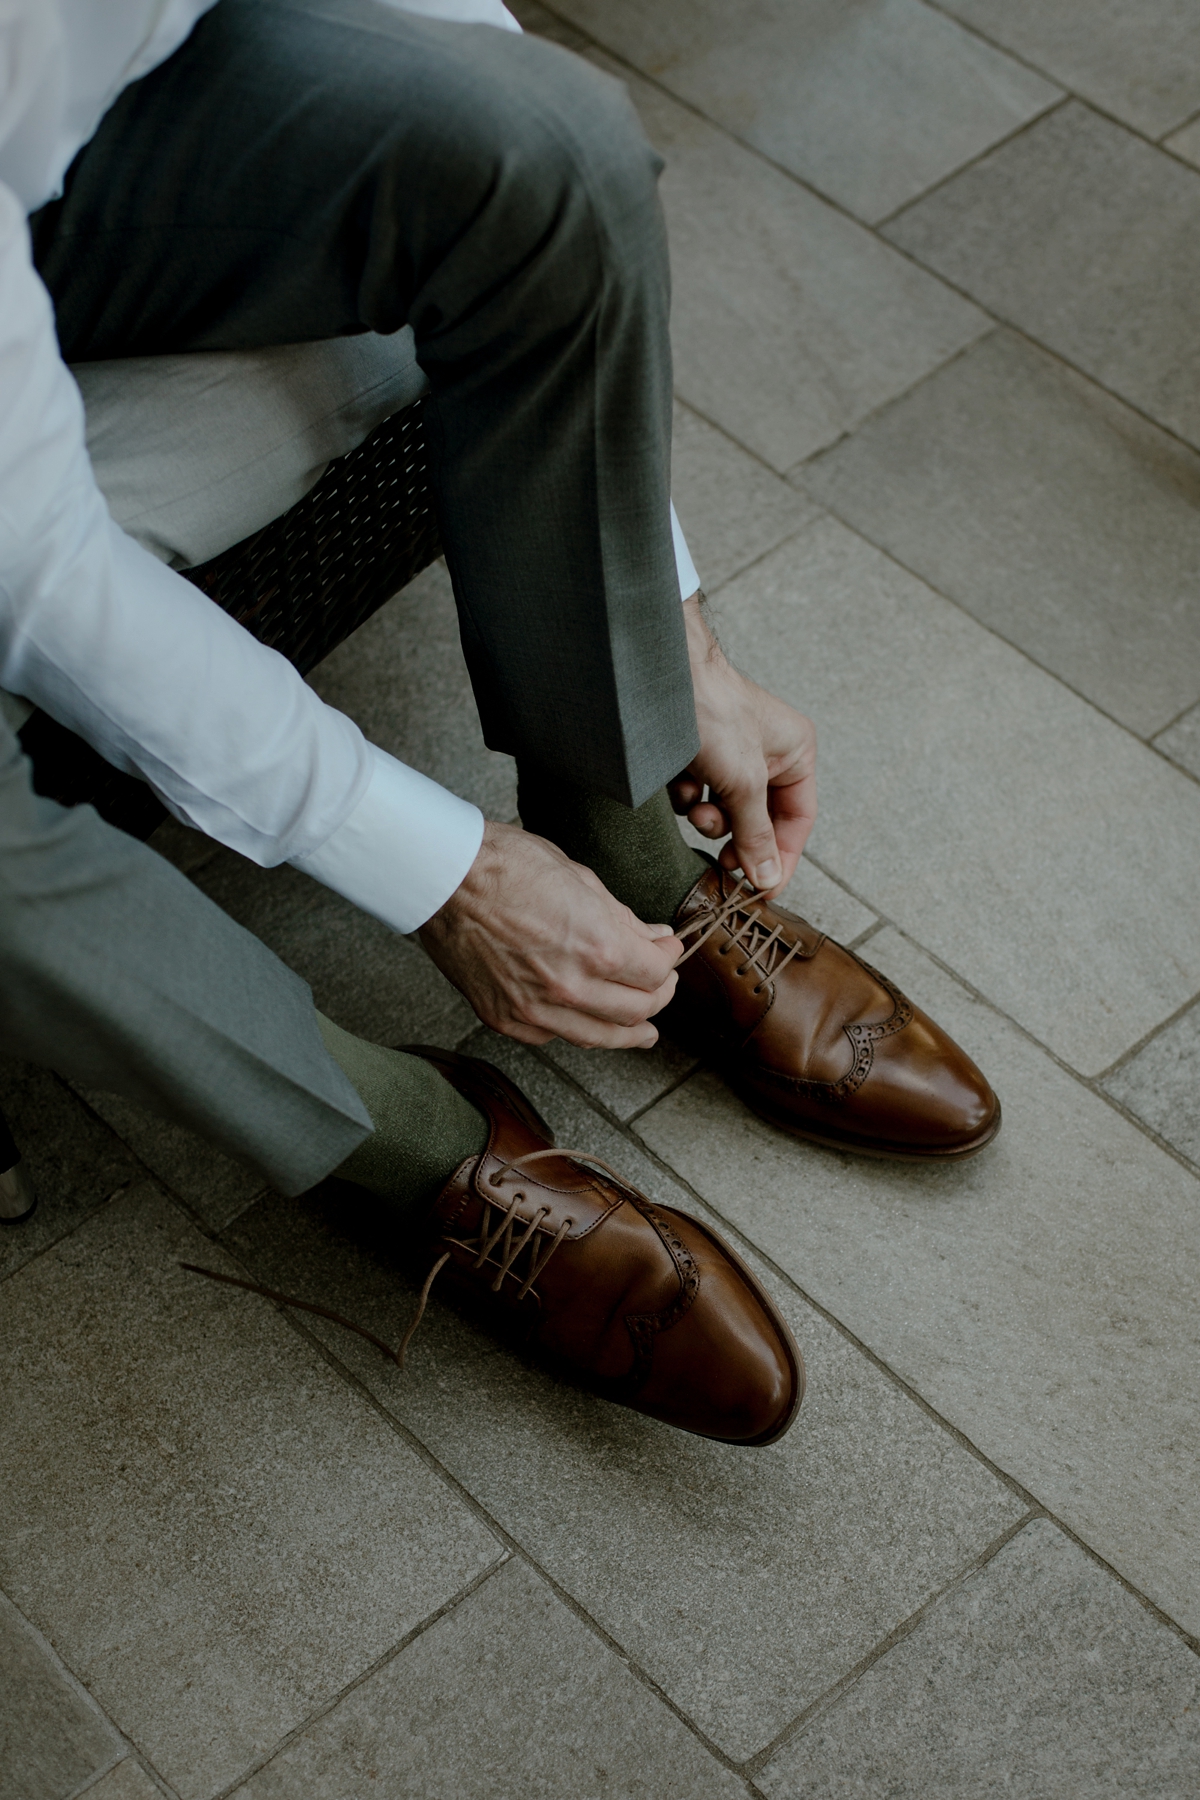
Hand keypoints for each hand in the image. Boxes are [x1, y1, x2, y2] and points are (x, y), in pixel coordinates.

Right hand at [419, 820, 681, 1048]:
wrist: (442, 877)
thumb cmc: (505, 864)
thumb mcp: (579, 878)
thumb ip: (620, 917)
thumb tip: (651, 936)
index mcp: (598, 947)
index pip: (656, 974)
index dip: (669, 961)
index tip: (667, 950)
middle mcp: (571, 986)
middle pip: (637, 1011)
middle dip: (658, 997)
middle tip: (662, 985)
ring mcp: (535, 1007)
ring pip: (599, 1037)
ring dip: (630, 1033)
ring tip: (644, 1030)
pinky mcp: (504, 1016)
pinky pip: (553, 1036)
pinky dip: (576, 1030)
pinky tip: (587, 1022)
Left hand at [670, 595, 816, 895]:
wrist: (660, 677)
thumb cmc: (712, 712)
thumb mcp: (743, 784)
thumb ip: (756, 835)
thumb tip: (768, 878)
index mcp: (795, 753)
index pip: (797, 820)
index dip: (781, 858)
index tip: (762, 890)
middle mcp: (767, 753)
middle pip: (759, 819)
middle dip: (737, 837)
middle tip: (723, 863)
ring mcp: (731, 754)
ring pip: (725, 811)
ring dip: (709, 818)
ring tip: (696, 809)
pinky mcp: (698, 755)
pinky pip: (698, 795)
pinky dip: (688, 797)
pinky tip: (679, 782)